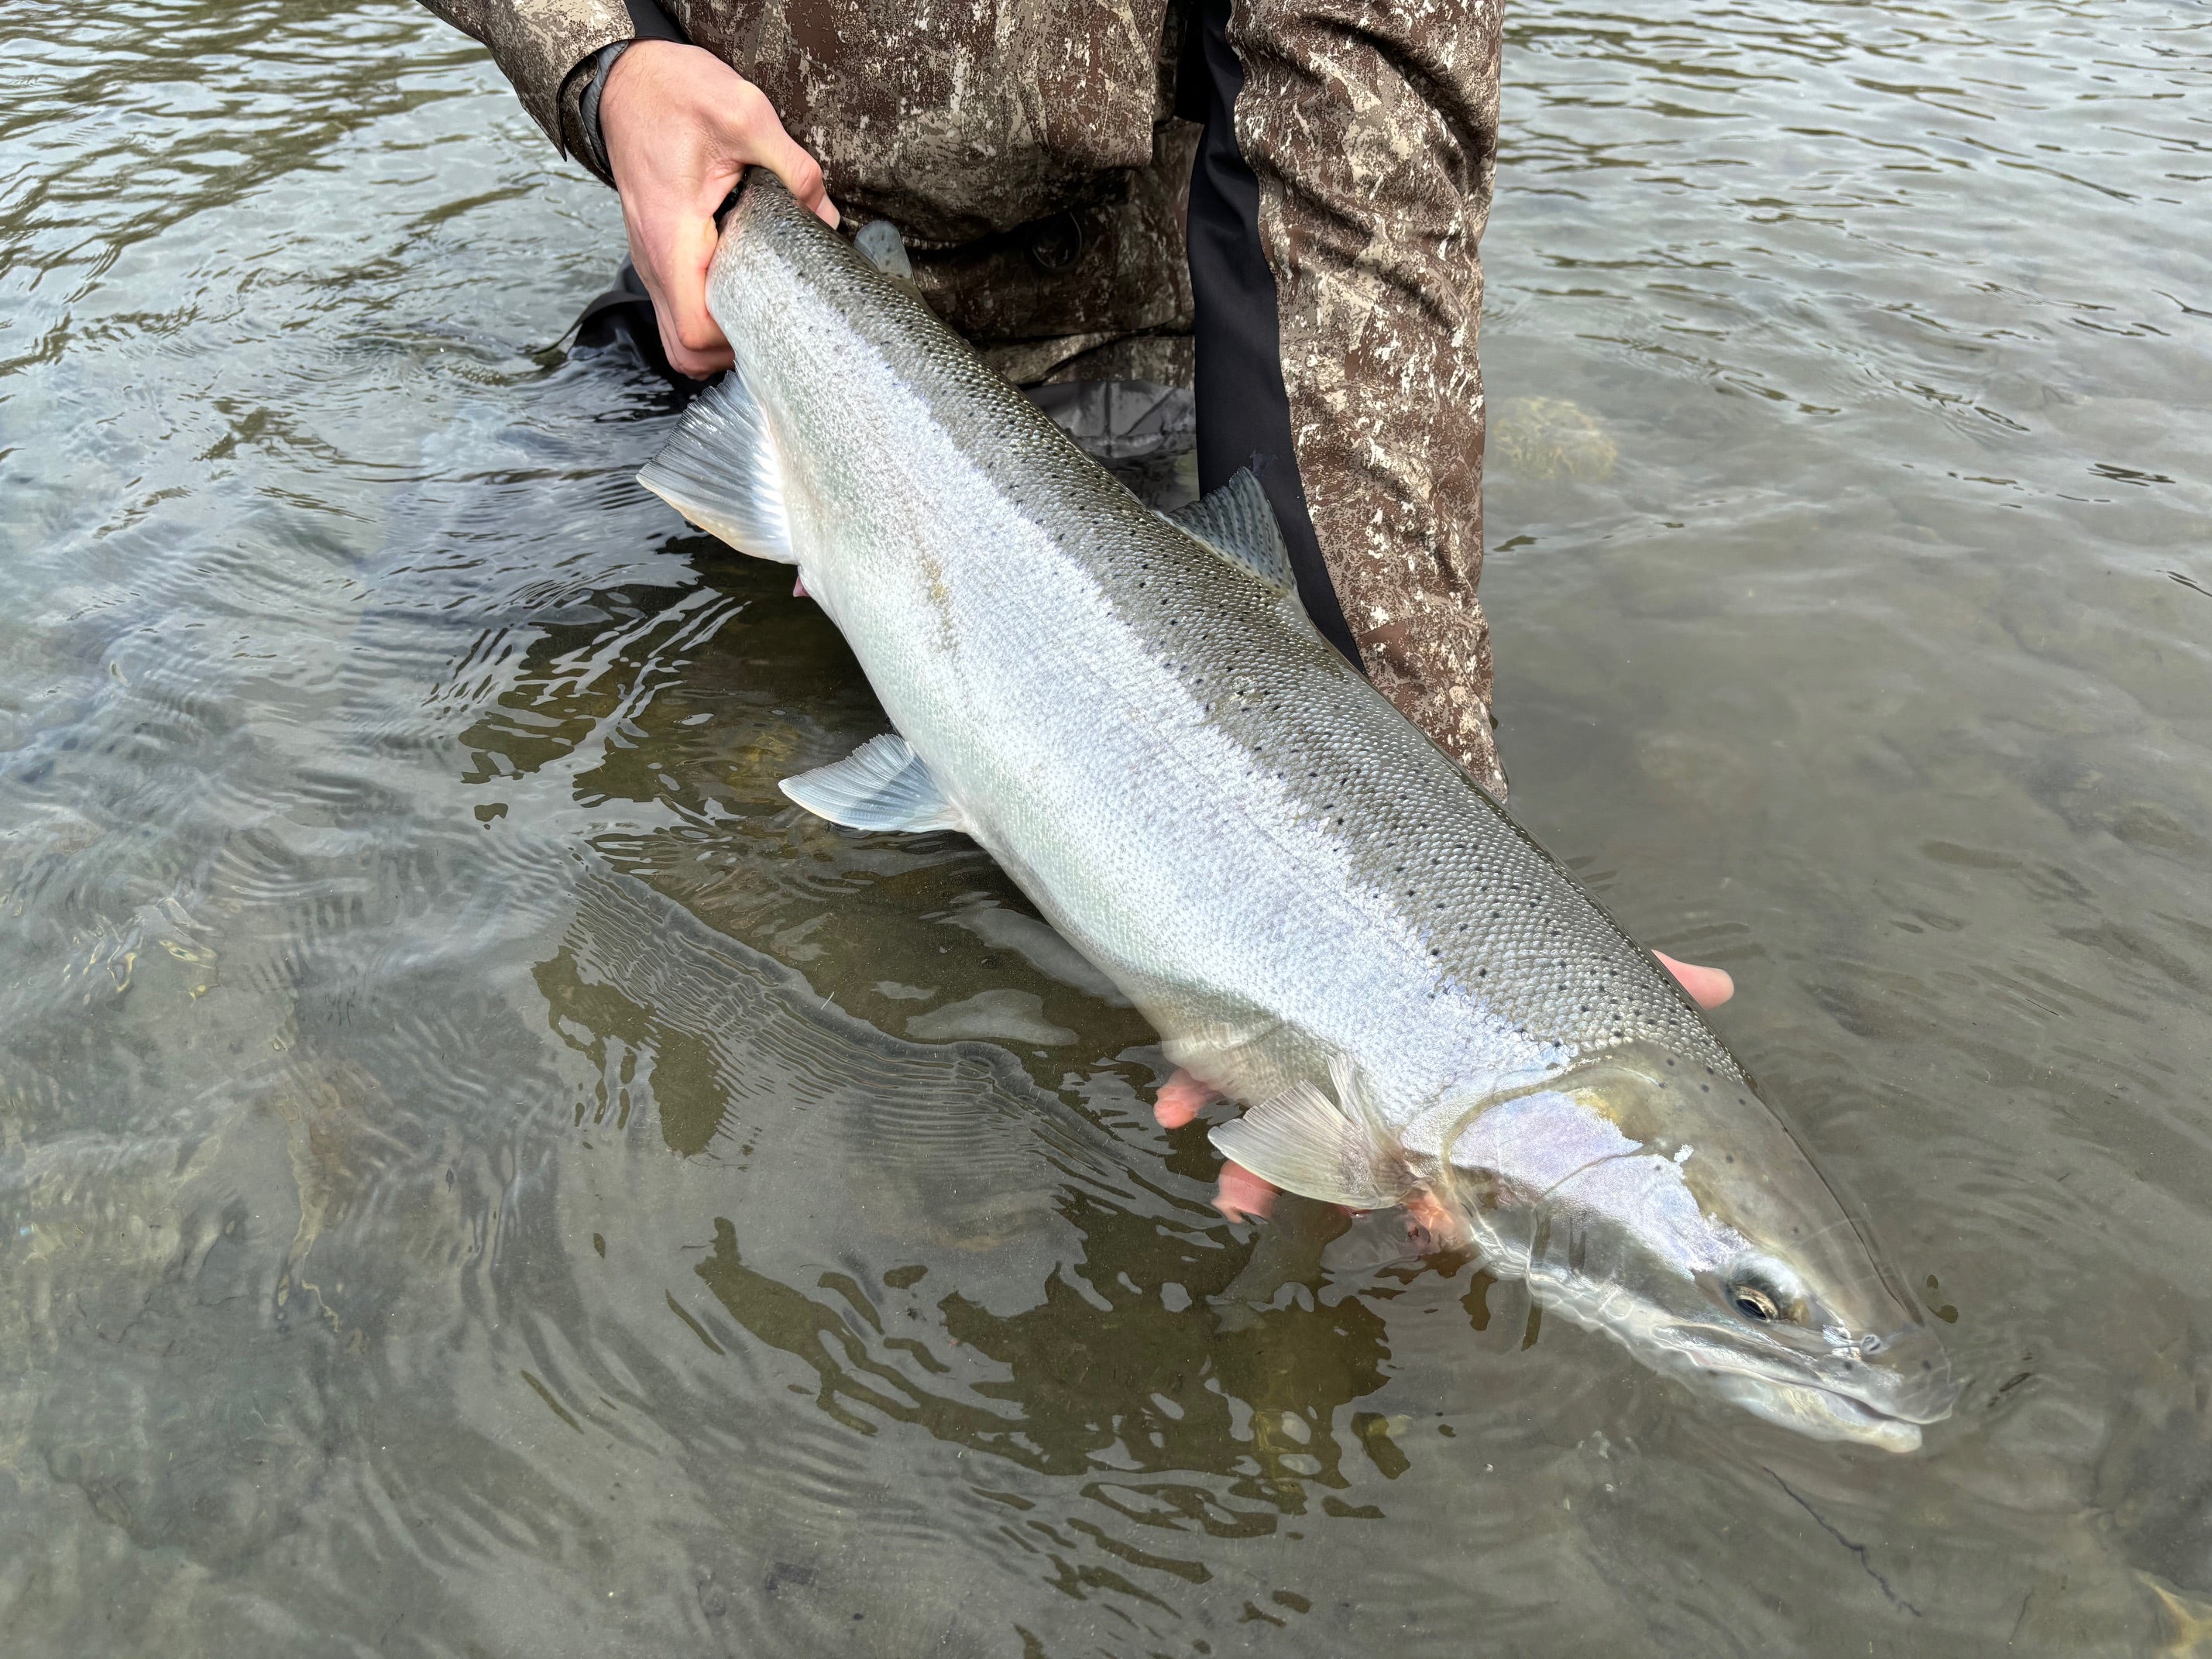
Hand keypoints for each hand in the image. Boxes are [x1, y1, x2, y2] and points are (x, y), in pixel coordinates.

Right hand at [599, 40, 837, 377]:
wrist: (625, 80)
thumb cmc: (672, 93)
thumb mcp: (743, 112)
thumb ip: (792, 166)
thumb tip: (825, 214)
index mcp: (672, 236)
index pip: (695, 332)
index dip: (737, 342)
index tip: (775, 318)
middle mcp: (654, 259)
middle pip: (684, 351)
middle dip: (731, 353)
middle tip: (776, 323)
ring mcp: (653, 261)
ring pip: (678, 336)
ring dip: (719, 338)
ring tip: (764, 308)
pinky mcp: (659, 255)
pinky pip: (681, 307)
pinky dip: (710, 314)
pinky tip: (746, 285)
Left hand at [1158, 952, 1736, 1222]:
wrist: (1386, 827)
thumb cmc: (1477, 908)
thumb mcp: (1550, 939)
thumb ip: (1632, 971)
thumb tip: (1721, 990)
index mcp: (1435, 1072)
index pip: (1439, 1150)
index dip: (1435, 1194)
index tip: (1433, 1220)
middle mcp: (1369, 1069)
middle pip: (1347, 1147)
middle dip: (1326, 1187)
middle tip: (1313, 1216)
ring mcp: (1304, 1042)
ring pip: (1273, 1118)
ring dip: (1249, 1158)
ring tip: (1232, 1184)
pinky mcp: (1248, 1003)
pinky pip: (1207, 1057)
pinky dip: (1187, 1083)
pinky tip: (1175, 1100)